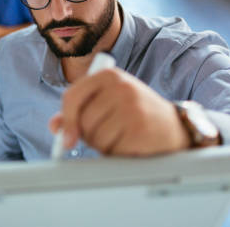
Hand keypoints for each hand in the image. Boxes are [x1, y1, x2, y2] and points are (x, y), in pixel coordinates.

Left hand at [48, 68, 189, 155]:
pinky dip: (116, 153)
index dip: (66, 119)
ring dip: (103, 145)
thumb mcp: (106, 103)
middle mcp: (121, 87)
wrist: (174, 126)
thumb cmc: (134, 113)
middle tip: (107, 133)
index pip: (72, 95)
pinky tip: (130, 143)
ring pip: (95, 137)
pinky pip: (111, 150)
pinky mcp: (140, 129)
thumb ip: (78, 111)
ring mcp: (132, 107)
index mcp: (108, 75)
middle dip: (88, 134)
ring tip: (121, 135)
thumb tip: (55, 125)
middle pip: (82, 120)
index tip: (66, 138)